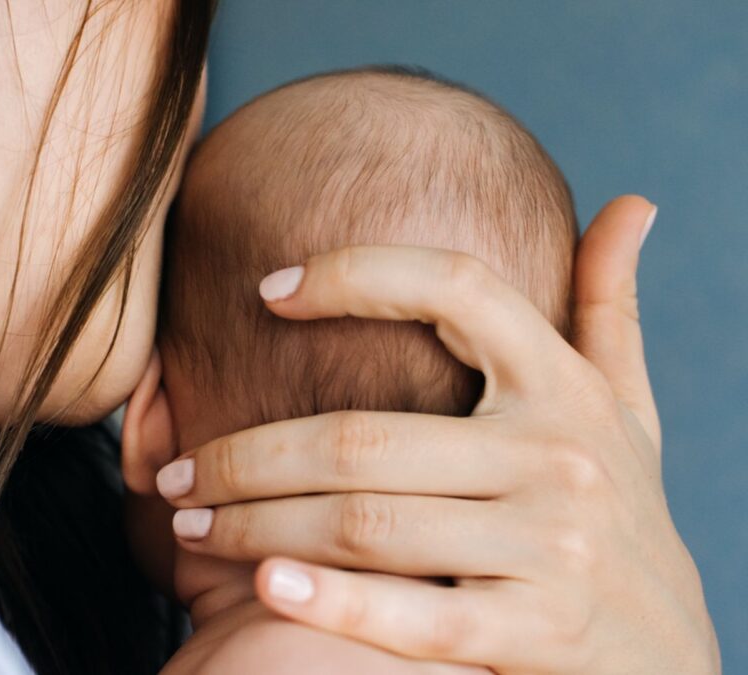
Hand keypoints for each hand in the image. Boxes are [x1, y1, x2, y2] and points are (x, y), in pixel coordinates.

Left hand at [156, 196, 719, 672]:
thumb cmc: (623, 512)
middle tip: (176, 473)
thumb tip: (631, 204)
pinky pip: (409, 614)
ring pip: (362, 524)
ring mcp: (548, 548)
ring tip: (187, 525)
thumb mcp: (628, 406)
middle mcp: (557, 456)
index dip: (357, 275)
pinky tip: (262, 585)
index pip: (456, 289)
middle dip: (246, 456)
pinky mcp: (531, 633)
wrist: (671, 657)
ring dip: (255, 524)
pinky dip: (328, 600)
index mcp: (563, 386)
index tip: (268, 290)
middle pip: (361, 438)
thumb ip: (610, 305)